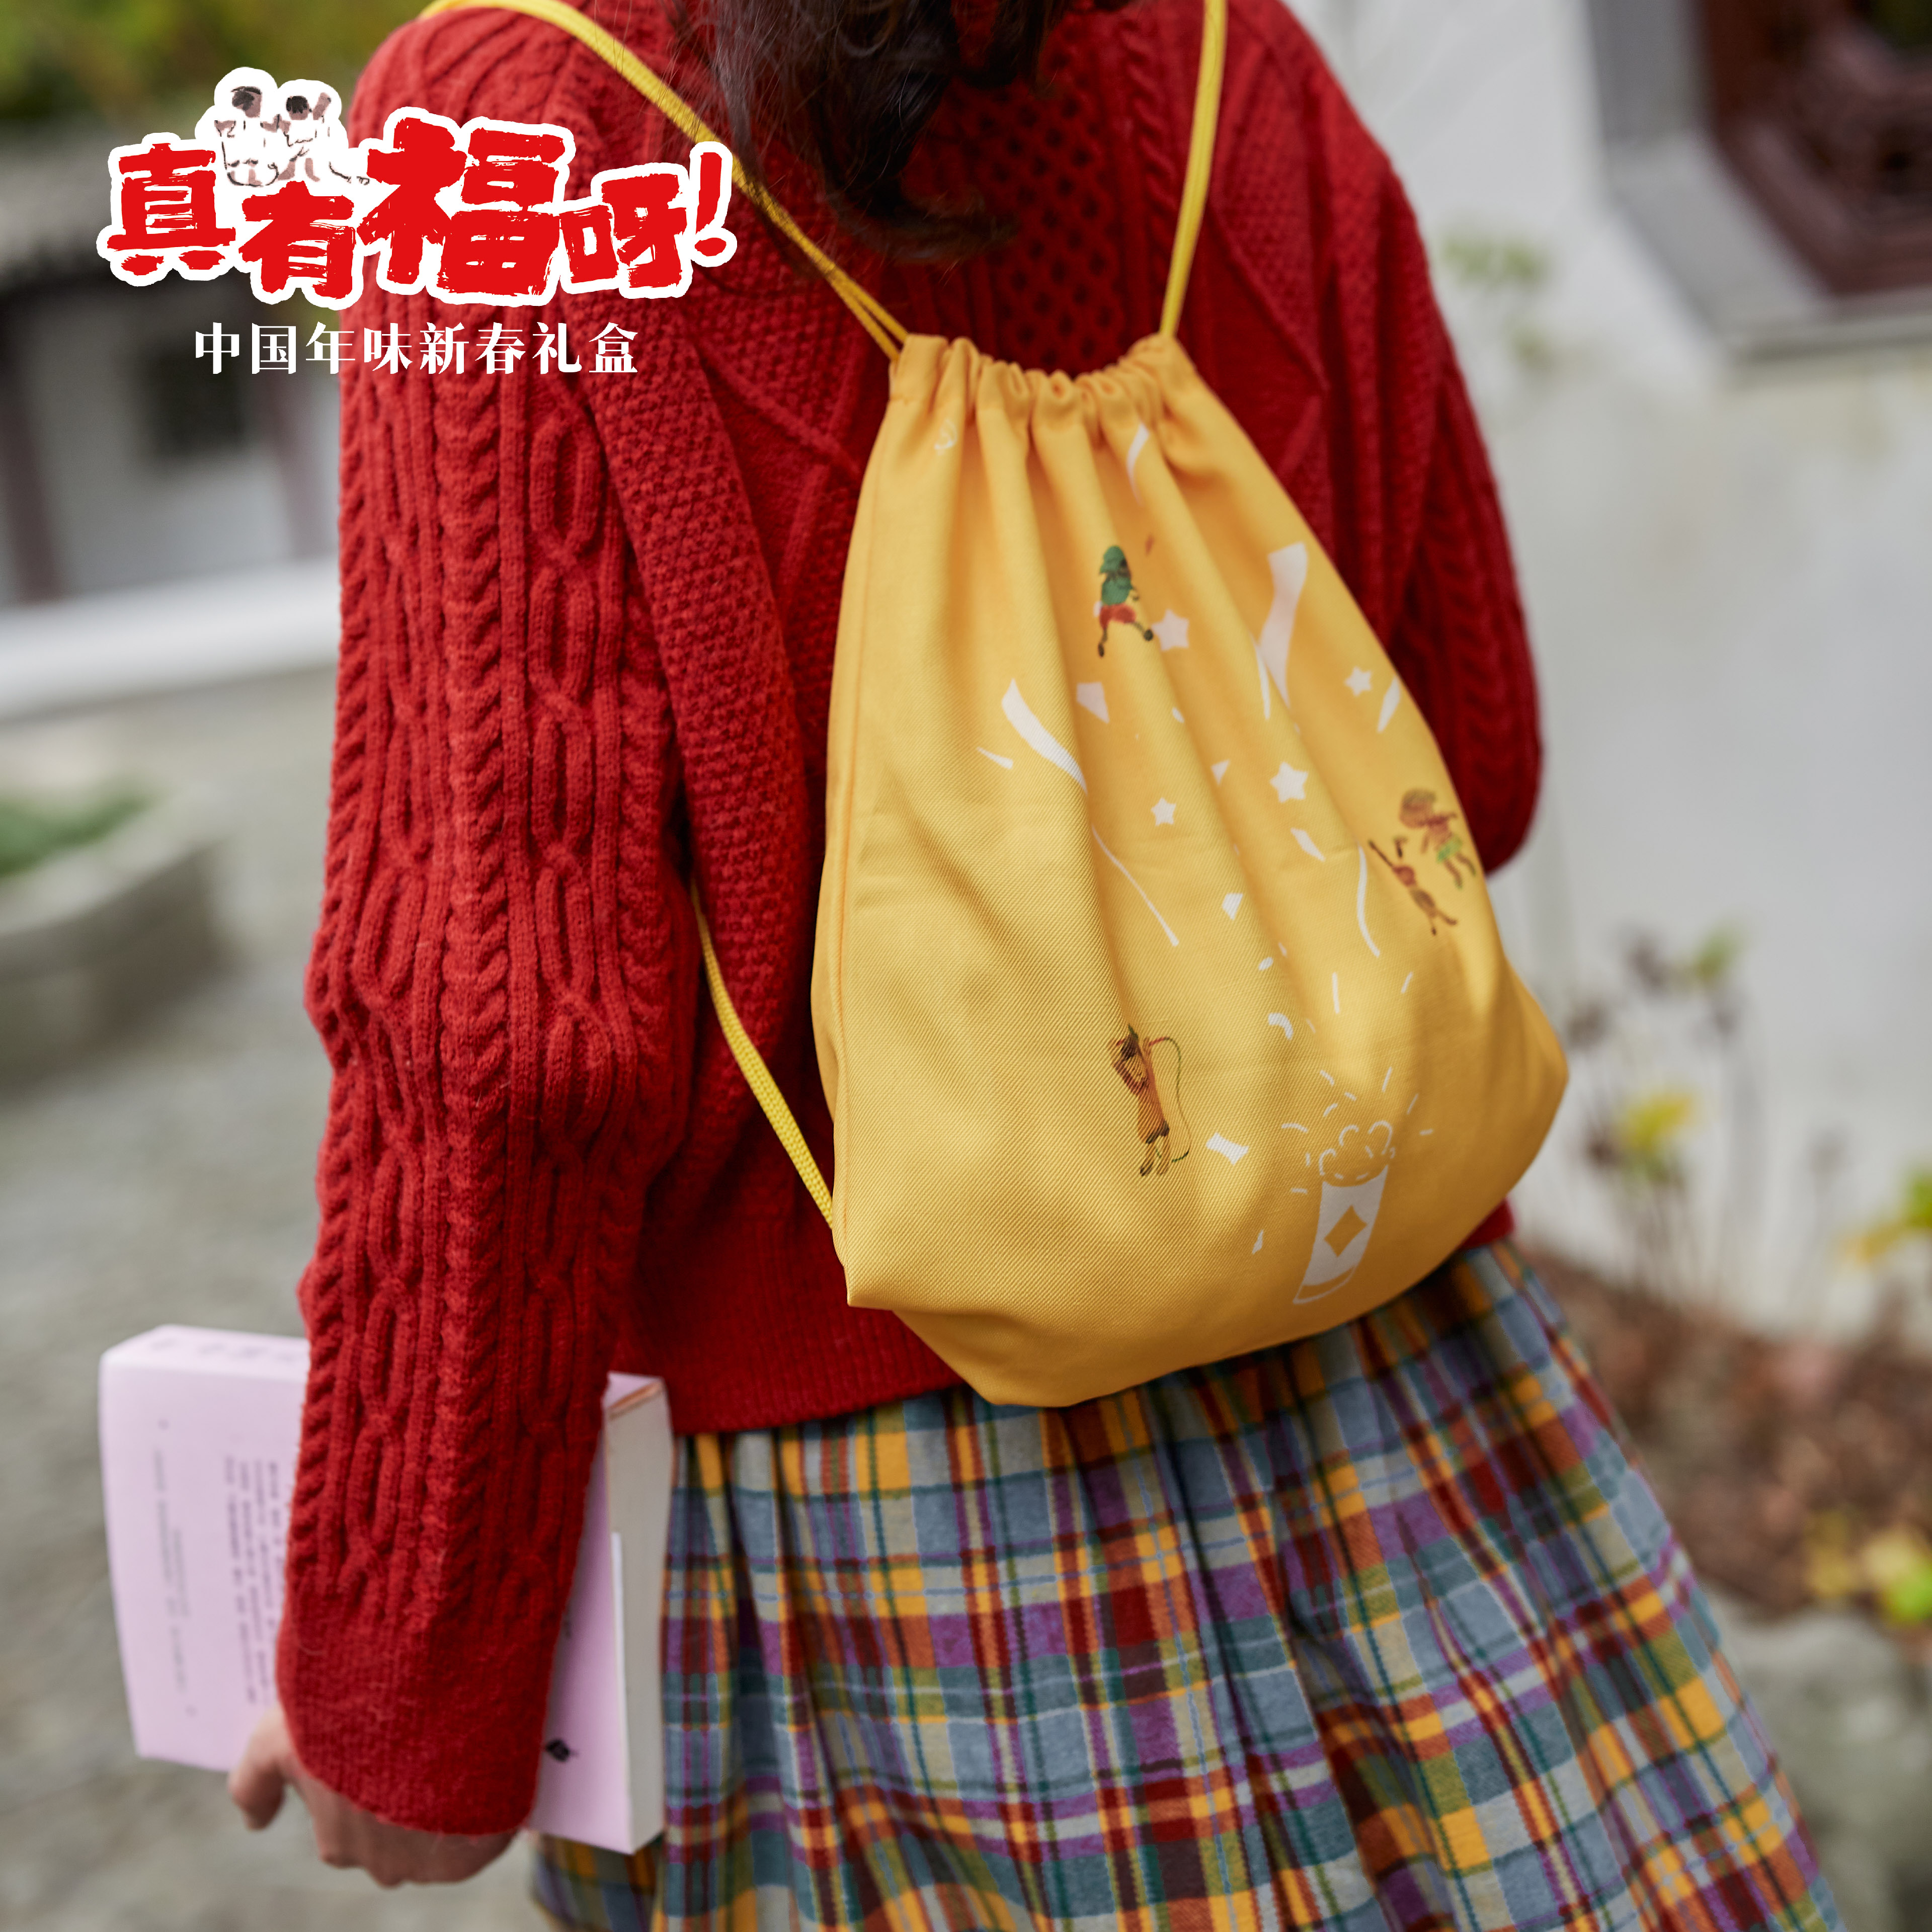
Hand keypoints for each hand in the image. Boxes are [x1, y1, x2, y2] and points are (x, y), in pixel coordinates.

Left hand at [228, 1704, 516, 1887]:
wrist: (416, 1700)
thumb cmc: (339, 1718)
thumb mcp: (278, 1738)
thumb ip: (256, 1782)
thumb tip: (254, 1823)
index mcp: (338, 1844)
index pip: (355, 1827)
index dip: (372, 1785)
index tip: (389, 1746)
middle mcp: (382, 1865)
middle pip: (402, 1837)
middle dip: (412, 1801)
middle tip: (427, 1741)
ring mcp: (433, 1860)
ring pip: (446, 1836)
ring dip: (452, 1806)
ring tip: (459, 1746)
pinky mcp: (480, 1849)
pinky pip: (487, 1835)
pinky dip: (490, 1809)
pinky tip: (488, 1765)